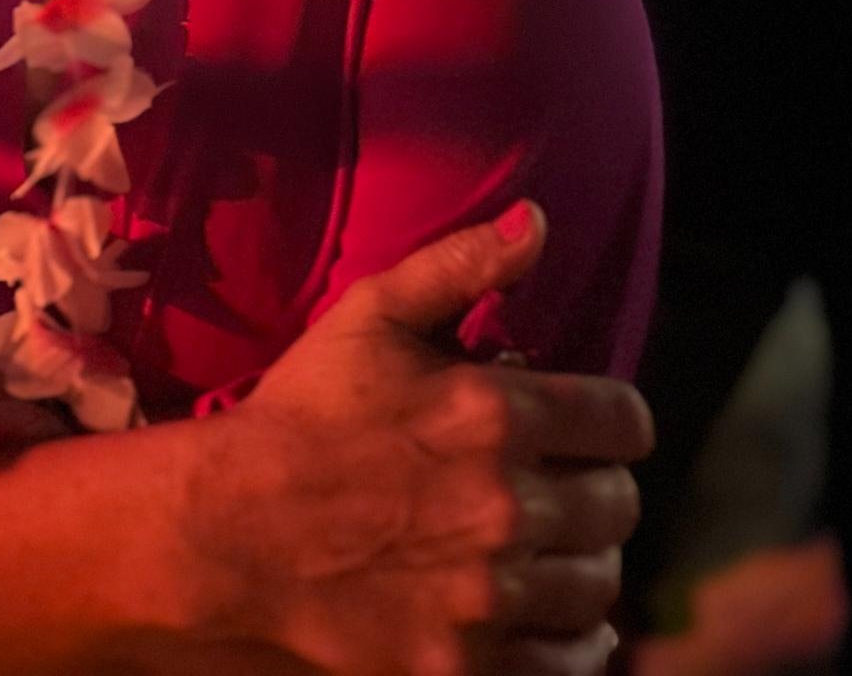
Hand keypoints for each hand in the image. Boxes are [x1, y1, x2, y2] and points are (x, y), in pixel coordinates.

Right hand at [191, 204, 649, 674]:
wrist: (227, 527)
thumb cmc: (303, 411)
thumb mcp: (372, 313)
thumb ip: (462, 263)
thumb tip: (539, 220)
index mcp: (494, 413)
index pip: (623, 421)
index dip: (613, 420)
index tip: (591, 426)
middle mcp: (506, 505)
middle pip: (618, 506)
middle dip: (596, 488)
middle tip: (565, 485)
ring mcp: (486, 592)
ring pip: (598, 582)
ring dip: (584, 560)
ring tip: (554, 547)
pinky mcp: (463, 661)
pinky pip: (567, 662)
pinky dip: (574, 640)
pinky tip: (554, 616)